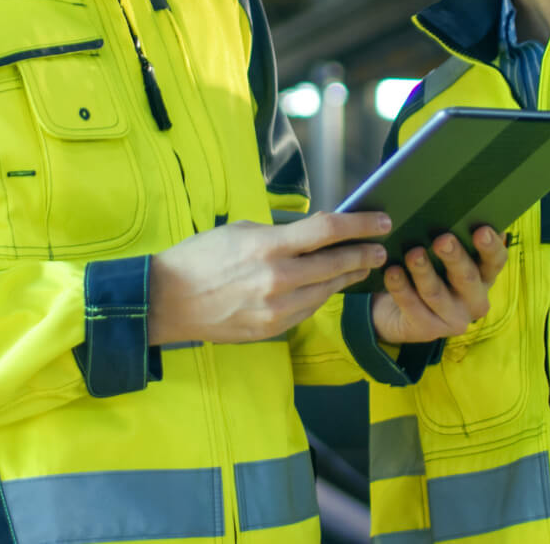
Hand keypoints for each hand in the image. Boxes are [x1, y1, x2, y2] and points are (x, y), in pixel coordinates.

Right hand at [149, 212, 389, 344]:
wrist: (168, 301)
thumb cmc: (200, 257)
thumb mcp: (240, 230)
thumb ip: (280, 232)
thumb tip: (315, 232)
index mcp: (268, 246)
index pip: (327, 230)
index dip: (360, 224)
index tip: (381, 221)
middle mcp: (277, 280)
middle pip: (335, 264)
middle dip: (364, 255)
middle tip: (380, 248)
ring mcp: (276, 309)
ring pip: (326, 290)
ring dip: (347, 277)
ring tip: (360, 267)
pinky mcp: (272, 330)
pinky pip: (307, 309)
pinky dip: (321, 295)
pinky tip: (328, 286)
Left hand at [370, 226, 507, 344]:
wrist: (398, 309)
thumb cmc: (429, 269)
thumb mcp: (443, 254)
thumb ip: (454, 234)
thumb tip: (458, 204)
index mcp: (484, 276)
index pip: (496, 261)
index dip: (490, 247)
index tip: (481, 230)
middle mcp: (474, 300)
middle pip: (467, 278)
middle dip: (454, 258)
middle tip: (442, 240)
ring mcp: (453, 318)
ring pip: (437, 293)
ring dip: (423, 272)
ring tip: (412, 254)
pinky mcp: (429, 330)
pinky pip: (413, 307)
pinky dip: (401, 288)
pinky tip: (392, 272)